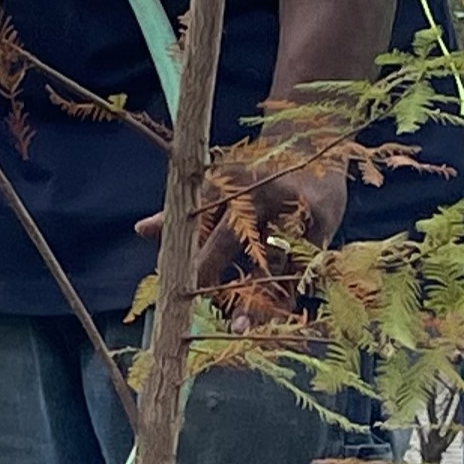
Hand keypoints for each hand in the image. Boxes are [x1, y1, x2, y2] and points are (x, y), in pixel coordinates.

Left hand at [137, 150, 346, 319]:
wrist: (316, 134)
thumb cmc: (259, 170)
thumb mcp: (220, 183)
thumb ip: (183, 210)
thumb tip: (142, 231)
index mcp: (226, 182)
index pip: (196, 224)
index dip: (183, 258)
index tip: (171, 288)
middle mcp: (256, 192)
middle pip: (227, 242)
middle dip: (210, 277)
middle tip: (198, 310)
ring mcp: (291, 207)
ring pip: (268, 262)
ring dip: (253, 299)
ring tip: (236, 329)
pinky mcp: (321, 221)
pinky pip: (301, 267)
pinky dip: (287, 295)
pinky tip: (275, 317)